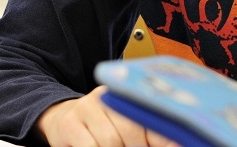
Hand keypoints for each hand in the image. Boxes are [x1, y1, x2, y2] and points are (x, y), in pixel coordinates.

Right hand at [37, 86, 177, 146]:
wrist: (59, 120)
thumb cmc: (99, 129)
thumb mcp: (123, 126)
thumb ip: (147, 132)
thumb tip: (178, 141)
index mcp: (124, 95)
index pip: (149, 114)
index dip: (163, 136)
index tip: (177, 144)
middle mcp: (104, 96)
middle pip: (130, 129)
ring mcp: (85, 108)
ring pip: (110, 140)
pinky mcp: (69, 124)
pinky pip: (89, 146)